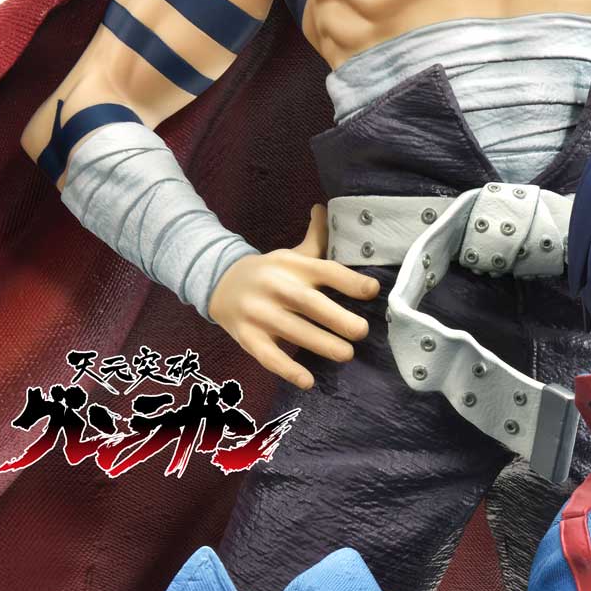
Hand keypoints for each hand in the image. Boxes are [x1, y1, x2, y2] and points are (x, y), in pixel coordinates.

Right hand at [208, 204, 379, 388]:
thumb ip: (315, 239)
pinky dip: (287, 369)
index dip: (349, 281)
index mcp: (293, 266)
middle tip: (362, 332)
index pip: (324, 271)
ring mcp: (260, 313)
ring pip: (293, 331)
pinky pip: (268, 356)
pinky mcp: (247, 337)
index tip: (372, 291)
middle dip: (337, 318)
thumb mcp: (290, 254)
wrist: (217, 283)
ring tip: (346, 355)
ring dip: (321, 344)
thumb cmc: (269, 273)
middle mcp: (277, 287)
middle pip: (308, 303)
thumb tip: (325, 208)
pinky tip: (308, 382)